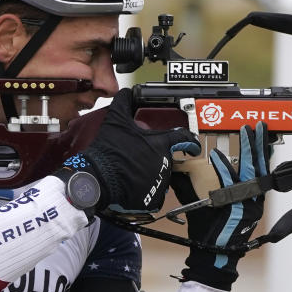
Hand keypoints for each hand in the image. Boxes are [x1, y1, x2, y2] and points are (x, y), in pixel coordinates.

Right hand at [61, 88, 199, 213]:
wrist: (98, 179)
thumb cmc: (109, 150)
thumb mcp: (116, 121)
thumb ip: (124, 103)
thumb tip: (126, 91)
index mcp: (160, 144)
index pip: (184, 139)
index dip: (190, 142)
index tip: (193, 146)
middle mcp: (164, 163)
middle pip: (166, 160)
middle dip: (155, 159)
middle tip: (138, 160)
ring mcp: (160, 182)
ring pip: (160, 178)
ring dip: (149, 175)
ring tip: (131, 174)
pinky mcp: (153, 199)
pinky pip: (154, 195)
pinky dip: (146, 192)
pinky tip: (133, 187)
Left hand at [171, 122, 270, 290]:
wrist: (212, 255)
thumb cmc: (211, 232)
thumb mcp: (212, 205)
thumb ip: (206, 184)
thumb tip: (189, 164)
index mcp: (250, 198)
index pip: (258, 169)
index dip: (260, 151)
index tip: (260, 133)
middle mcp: (252, 200)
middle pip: (259, 167)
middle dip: (258, 145)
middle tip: (258, 126)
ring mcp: (246, 205)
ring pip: (248, 173)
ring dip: (246, 151)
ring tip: (244, 131)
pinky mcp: (236, 210)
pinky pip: (228, 185)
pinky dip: (222, 170)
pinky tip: (216, 156)